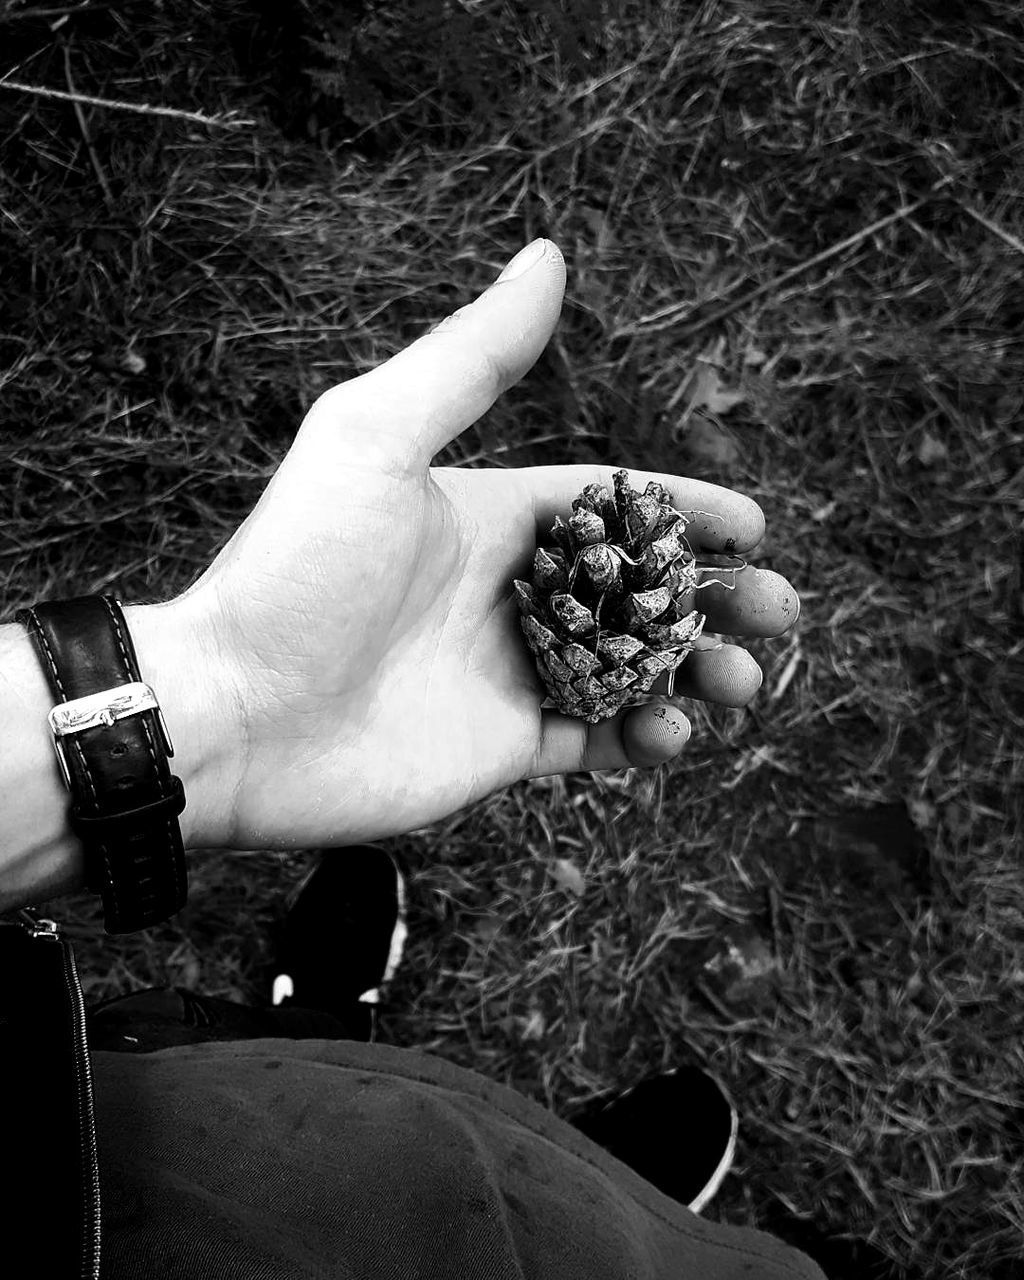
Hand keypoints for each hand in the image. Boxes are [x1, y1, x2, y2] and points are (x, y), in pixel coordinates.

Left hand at [167, 238, 799, 850]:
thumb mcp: (379, 437)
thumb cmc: (300, 570)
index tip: (754, 525)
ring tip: (742, 680)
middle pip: (639, 590)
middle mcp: (506, 593)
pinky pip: (596, 739)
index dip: (686, 513)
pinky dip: (645, 739)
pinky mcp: (502, 747)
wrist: (235, 713)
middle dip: (714, 599)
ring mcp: (507, 672)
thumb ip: (470, 360)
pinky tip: (673, 735)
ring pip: (633, 667)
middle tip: (779, 611)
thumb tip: (547, 258)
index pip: (611, 506)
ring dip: (696, 672)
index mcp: (490, 517)